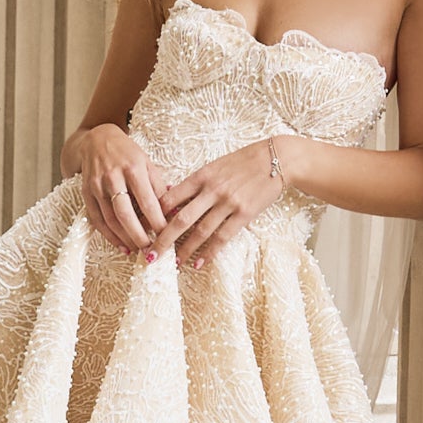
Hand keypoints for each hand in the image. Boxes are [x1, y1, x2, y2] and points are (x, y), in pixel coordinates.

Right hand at [74, 125, 175, 253]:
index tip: (166, 235)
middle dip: (138, 235)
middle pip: (125, 214)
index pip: (147, 200)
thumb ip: (158, 186)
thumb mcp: (147, 163)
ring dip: (125, 239)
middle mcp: (112, 177)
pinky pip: (97, 219)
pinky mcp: (86, 193)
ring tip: (138, 250)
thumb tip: (174, 211)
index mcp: (132, 168)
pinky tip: (121, 245)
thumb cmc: (127, 153)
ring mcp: (97, 186)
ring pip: (110, 219)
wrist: (96, 141)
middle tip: (151, 249)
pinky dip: (109, 236)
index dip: (157, 221)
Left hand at [151, 140, 283, 265]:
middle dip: (163, 239)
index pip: (171, 197)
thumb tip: (174, 198)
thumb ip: (197, 182)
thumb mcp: (215, 165)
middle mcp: (212, 190)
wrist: (276, 159)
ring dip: (185, 250)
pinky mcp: (244, 214)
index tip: (145, 228)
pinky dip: (209, 252)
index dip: (155, 214)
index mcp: (201, 175)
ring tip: (174, 263)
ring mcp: (228, 203)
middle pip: (181, 218)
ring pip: (200, 231)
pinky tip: (199, 263)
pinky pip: (222, 237)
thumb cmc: (244, 161)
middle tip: (151, 254)